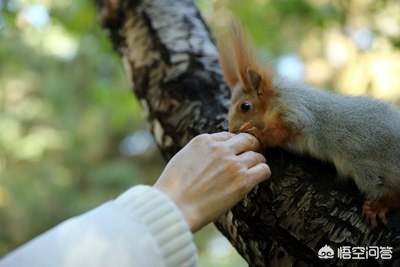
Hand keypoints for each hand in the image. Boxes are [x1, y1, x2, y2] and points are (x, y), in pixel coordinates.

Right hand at [154, 132, 270, 231]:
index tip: (235, 153)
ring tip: (254, 170)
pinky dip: (263, 172)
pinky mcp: (242, 181)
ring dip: (257, 162)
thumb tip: (211, 156)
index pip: (229, 136)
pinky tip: (257, 178)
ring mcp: (233, 164)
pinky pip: (263, 170)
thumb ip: (200, 152)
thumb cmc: (173, 189)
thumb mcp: (182, 158)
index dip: (234, 145)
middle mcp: (220, 148)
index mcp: (204, 140)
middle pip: (247, 140)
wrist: (174, 206)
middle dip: (251, 147)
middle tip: (252, 157)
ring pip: (258, 155)